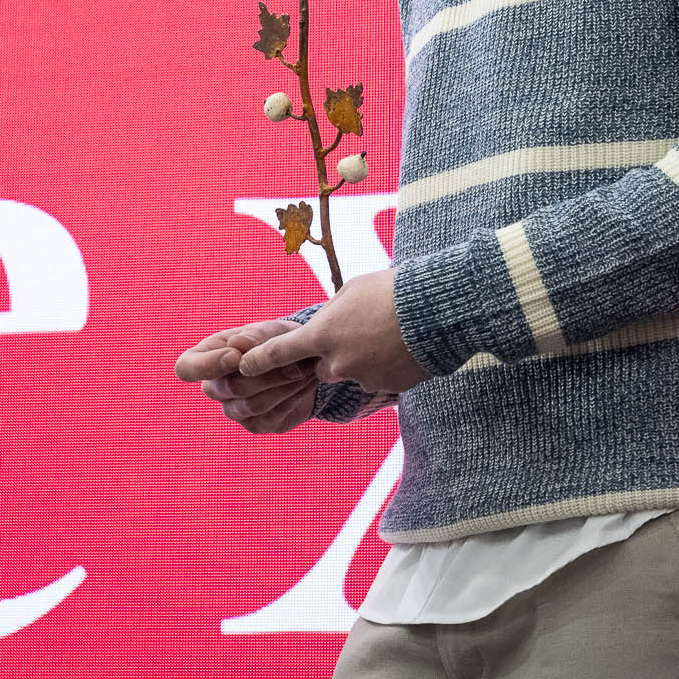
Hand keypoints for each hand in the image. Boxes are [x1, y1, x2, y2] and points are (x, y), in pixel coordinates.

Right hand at [175, 318, 318, 433]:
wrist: (303, 363)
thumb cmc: (277, 341)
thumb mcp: (270, 331)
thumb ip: (255, 336)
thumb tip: (236, 344)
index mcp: (206, 358)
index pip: (185, 368)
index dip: (206, 366)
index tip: (235, 356)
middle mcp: (215, 388)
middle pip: (229, 388)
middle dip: (264, 373)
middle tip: (293, 357)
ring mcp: (233, 410)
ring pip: (252, 405)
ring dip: (282, 385)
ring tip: (305, 368)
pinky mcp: (256, 425)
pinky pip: (271, 417)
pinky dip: (292, 398)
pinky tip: (306, 383)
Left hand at [238, 268, 427, 395]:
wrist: (436, 310)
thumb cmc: (392, 291)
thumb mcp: (352, 290)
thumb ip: (332, 314)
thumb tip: (328, 325)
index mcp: (323, 334)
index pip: (280, 352)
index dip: (259, 360)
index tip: (242, 366)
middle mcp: (338, 362)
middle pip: (323, 369)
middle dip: (335, 356)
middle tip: (360, 332)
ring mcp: (364, 378)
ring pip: (355, 374)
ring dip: (366, 360)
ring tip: (391, 335)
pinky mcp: (389, 388)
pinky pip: (381, 379)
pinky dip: (388, 367)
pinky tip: (405, 347)